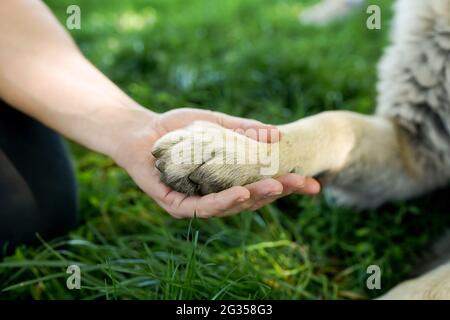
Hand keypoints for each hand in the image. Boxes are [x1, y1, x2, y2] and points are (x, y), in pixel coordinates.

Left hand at [113, 108, 320, 217]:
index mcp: (227, 180)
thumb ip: (244, 130)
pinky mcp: (176, 204)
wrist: (140, 130)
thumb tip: (278, 135)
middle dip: (278, 192)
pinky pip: (202, 207)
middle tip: (302, 184)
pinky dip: (223, 202)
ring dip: (255, 197)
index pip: (261, 186)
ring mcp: (196, 203)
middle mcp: (215, 196)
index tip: (313, 184)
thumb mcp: (215, 124)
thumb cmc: (177, 129)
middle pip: (251, 200)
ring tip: (276, 187)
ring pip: (231, 207)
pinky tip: (241, 192)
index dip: (287, 186)